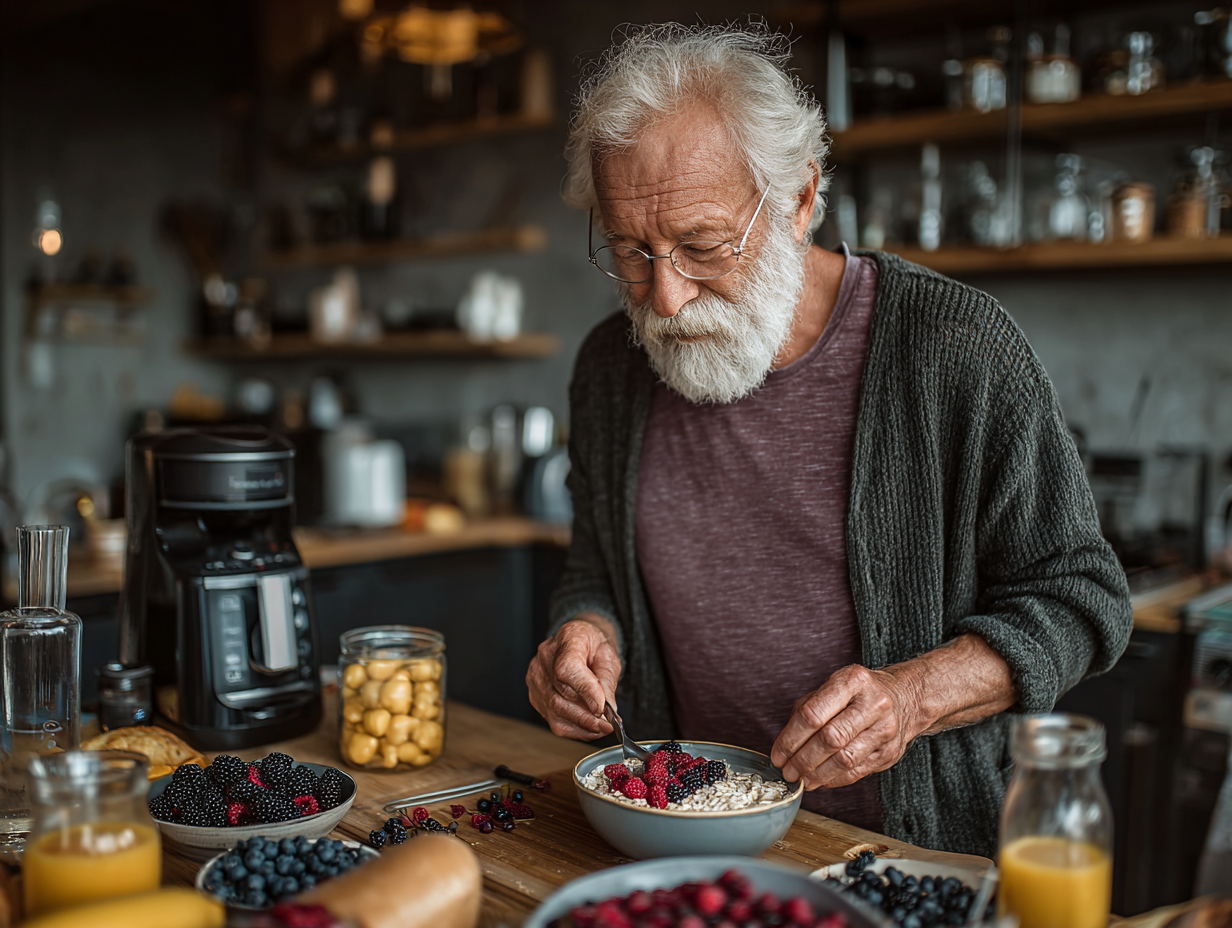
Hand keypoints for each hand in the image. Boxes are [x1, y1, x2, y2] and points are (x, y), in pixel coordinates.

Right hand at [526, 616, 620, 739]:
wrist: (580, 642)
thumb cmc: (594, 646)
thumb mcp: (609, 656)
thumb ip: (607, 681)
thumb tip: (608, 710)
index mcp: (567, 639)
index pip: (568, 669)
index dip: (585, 691)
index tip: (602, 708)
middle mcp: (545, 658)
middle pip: (560, 695)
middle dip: (587, 716)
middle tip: (608, 725)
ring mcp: (536, 678)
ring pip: (555, 711)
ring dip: (581, 724)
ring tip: (601, 727)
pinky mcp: (535, 695)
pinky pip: (552, 719)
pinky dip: (573, 728)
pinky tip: (588, 727)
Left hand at [769, 664, 923, 788]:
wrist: (905, 697)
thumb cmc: (859, 693)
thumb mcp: (833, 687)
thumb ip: (807, 710)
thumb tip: (784, 744)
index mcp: (852, 681)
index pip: (813, 714)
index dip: (790, 739)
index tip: (777, 755)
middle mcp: (873, 704)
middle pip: (830, 739)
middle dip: (802, 760)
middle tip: (787, 772)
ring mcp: (885, 729)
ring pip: (845, 759)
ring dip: (818, 774)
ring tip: (802, 779)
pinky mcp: (890, 752)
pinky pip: (858, 771)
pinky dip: (835, 779)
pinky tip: (821, 780)